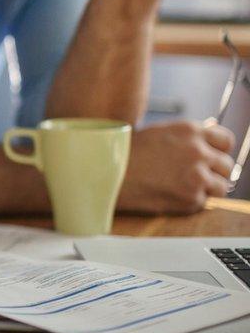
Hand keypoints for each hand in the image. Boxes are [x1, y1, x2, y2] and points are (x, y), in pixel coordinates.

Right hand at [118, 120, 234, 214]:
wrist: (105, 174)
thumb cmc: (124, 153)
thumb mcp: (158, 134)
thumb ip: (185, 138)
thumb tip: (206, 144)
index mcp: (189, 130)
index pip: (226, 140)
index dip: (219, 150)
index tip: (212, 157)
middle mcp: (198, 151)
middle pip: (226, 165)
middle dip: (213, 172)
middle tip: (194, 176)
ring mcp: (197, 175)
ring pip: (220, 186)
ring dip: (206, 189)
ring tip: (181, 188)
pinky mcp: (191, 198)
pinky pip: (202, 203)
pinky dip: (189, 202)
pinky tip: (168, 195)